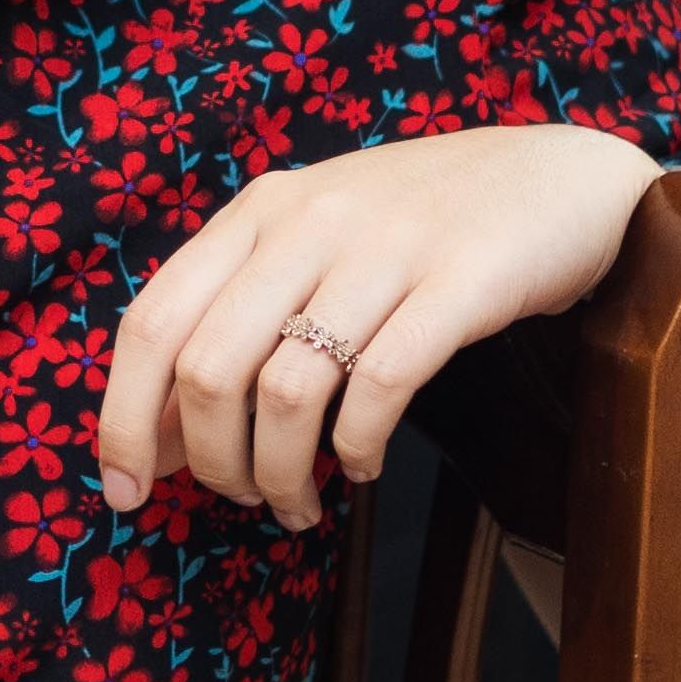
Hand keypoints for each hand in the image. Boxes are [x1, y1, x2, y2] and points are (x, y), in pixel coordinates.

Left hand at [95, 127, 661, 530]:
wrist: (557, 178)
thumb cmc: (420, 227)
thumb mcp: (313, 243)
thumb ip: (236, 318)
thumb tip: (156, 438)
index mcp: (258, 211)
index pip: (150, 322)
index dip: (123, 420)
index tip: (124, 490)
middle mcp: (308, 220)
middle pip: (207, 368)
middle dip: (211, 463)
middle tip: (243, 501)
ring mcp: (384, 247)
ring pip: (286, 390)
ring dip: (280, 473)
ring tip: (300, 503)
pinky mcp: (459, 282)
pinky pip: (379, 387)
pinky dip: (356, 448)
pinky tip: (361, 468)